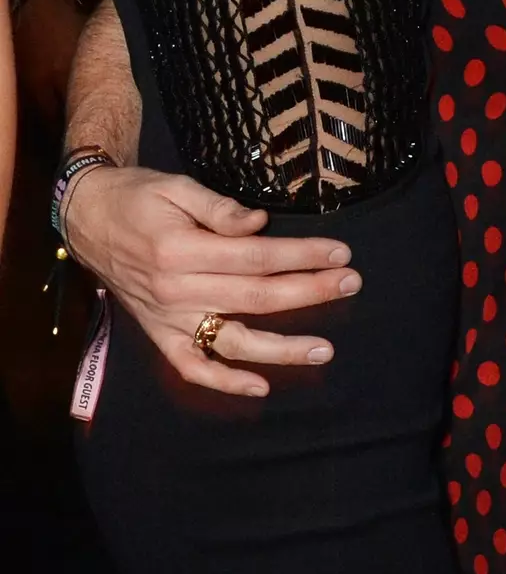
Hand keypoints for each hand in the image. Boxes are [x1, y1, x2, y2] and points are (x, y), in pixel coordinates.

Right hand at [64, 165, 360, 395]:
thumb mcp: (176, 187)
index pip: (257, 258)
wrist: (86, 218)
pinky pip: (192, 367)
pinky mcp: (158, 334)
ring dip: (281, 349)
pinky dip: (224, 381)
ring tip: (323, 349)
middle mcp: (176, 291)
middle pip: (256, 298)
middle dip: (309, 291)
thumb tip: (260, 224)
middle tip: (351, 283)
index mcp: (182, 250)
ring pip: (233, 342)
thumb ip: (219, 209)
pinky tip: (260, 386)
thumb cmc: (137, 197)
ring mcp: (167, 318)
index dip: (302, 256)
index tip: (339, 253)